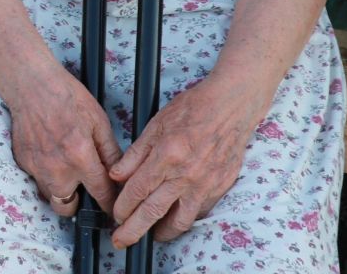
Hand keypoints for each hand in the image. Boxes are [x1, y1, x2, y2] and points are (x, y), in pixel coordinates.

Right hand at [4, 57, 123, 217]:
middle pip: (68, 208)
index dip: (110, 203)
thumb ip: (110, 152)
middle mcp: (56, 169)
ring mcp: (36, 167)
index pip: (100, 194)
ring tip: (66, 171)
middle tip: (83, 186)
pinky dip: (46, 173)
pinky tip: (50, 153)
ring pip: (50, 196)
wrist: (31, 84)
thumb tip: (120, 175)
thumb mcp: (99, 121)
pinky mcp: (23, 162)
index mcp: (80, 158)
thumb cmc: (67, 97)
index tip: (112, 206)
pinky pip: (37, 179)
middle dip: (78, 202)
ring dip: (60, 190)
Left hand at [108, 74, 264, 247]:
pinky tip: (176, 218)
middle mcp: (185, 175)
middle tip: (121, 241)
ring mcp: (204, 185)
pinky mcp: (220, 188)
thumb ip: (135, 153)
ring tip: (151, 236)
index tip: (115, 215)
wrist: (231, 107)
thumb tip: (117, 176)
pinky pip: (199, 212)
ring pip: (180, 221)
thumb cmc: (193, 108)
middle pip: (153, 212)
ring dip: (162, 232)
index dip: (123, 207)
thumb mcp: (156, 123)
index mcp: (166, 156)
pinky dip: (185, 219)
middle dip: (133, 230)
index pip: (137, 191)